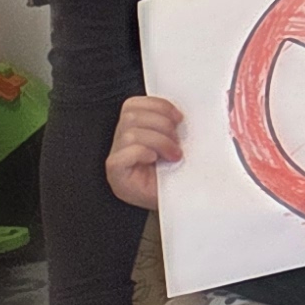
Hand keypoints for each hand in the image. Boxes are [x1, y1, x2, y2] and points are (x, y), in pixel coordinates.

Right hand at [105, 94, 186, 210]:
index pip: (133, 105)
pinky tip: (155, 160)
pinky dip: (143, 152)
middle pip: (131, 115)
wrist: (181, 199)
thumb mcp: (181, 141)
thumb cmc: (179, 171)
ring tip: (172, 154)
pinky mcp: (116, 174)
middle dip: (162, 124)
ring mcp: (116, 158)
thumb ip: (178, 124)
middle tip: (177, 141)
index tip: (179, 118)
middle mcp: (121, 142)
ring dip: (159, 141)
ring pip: (130, 133)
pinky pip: (123, 154)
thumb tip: (189, 109)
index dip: (158, 106)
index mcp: (135, 129)